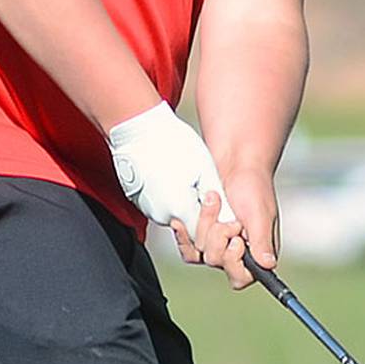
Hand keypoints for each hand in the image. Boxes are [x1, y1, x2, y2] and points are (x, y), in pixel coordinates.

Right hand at [107, 101, 234, 230]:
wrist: (138, 130)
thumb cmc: (169, 143)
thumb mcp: (204, 167)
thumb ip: (216, 195)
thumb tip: (226, 210)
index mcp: (179, 209)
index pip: (203, 233)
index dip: (214, 222)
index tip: (217, 206)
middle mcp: (161, 214)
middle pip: (188, 224)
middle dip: (199, 210)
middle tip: (202, 187)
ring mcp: (148, 207)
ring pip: (174, 214)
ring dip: (184, 202)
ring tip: (186, 177)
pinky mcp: (140, 200)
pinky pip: (160, 205)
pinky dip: (169, 195)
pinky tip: (172, 176)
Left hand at [170, 167, 278, 289]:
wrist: (237, 162)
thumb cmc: (254, 185)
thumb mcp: (260, 213)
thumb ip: (262, 240)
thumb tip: (268, 265)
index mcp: (257, 252)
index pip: (241, 277)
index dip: (233, 262)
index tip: (235, 240)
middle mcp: (236, 252)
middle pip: (215, 261)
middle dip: (218, 234)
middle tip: (230, 216)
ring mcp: (216, 244)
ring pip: (199, 252)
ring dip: (205, 224)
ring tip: (214, 201)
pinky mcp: (200, 235)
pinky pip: (187, 247)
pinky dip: (184, 234)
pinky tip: (182, 221)